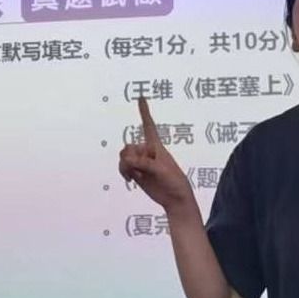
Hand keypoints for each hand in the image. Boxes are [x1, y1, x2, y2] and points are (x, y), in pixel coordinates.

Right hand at [118, 97, 194, 213]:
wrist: (175, 199)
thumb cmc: (174, 181)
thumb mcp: (161, 170)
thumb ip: (144, 163)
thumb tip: (126, 161)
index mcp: (156, 146)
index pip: (149, 126)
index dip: (144, 112)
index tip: (141, 98)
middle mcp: (147, 152)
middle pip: (128, 147)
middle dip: (129, 158)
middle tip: (140, 170)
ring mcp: (141, 162)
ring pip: (123, 157)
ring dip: (125, 166)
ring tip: (134, 176)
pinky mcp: (136, 173)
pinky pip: (123, 167)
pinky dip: (124, 172)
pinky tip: (130, 180)